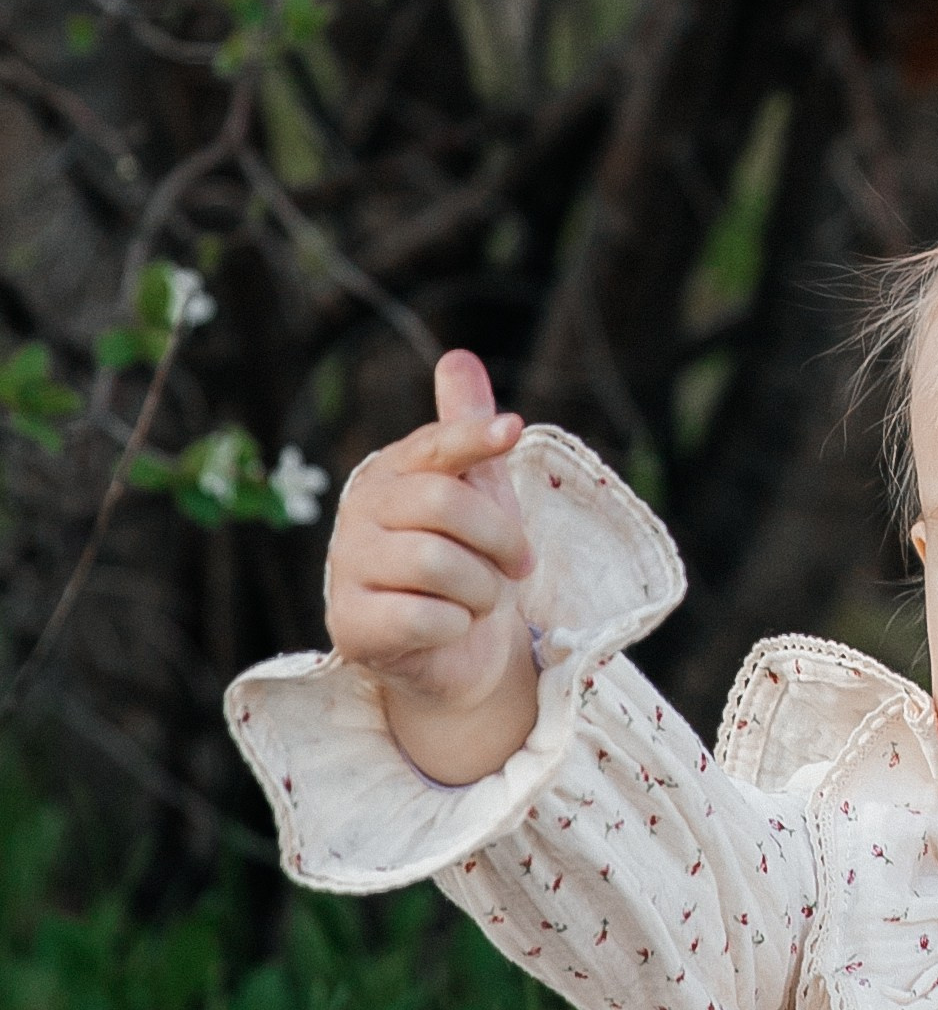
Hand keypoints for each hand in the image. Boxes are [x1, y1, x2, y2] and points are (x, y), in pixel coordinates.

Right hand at [327, 350, 539, 783]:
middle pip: (445, 504)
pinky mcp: (349, 624)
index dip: (474, 437)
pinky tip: (448, 629)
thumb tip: (458, 357)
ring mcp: (347, 567)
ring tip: (480, 601)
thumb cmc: (467, 563)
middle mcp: (359, 511)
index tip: (514, 431)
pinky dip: (456, 627)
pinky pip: (425, 618)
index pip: (435, 446)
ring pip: (438, 563)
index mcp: (391, 472)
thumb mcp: (478, 495)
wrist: (454, 652)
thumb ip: (465, 432)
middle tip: (518, 567)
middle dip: (500, 540)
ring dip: (482, 590)